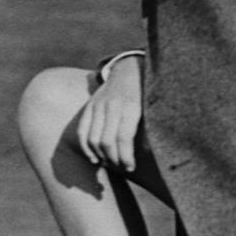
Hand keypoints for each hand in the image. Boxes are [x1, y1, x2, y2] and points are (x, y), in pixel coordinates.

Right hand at [77, 55, 142, 172]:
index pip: (123, 137)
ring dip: (101, 155)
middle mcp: (111, 105)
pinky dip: (86, 147)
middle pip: (106, 141)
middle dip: (114, 159)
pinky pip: (82, 131)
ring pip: (93, 138)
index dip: (126, 157)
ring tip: (111, 164)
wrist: (129, 68)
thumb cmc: (146, 93)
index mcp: (131, 105)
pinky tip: (94, 159)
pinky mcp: (89, 106)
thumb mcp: (153, 107)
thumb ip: (151, 128)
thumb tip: (149, 154)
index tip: (131, 167)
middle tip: (122, 167)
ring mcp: (98, 105)